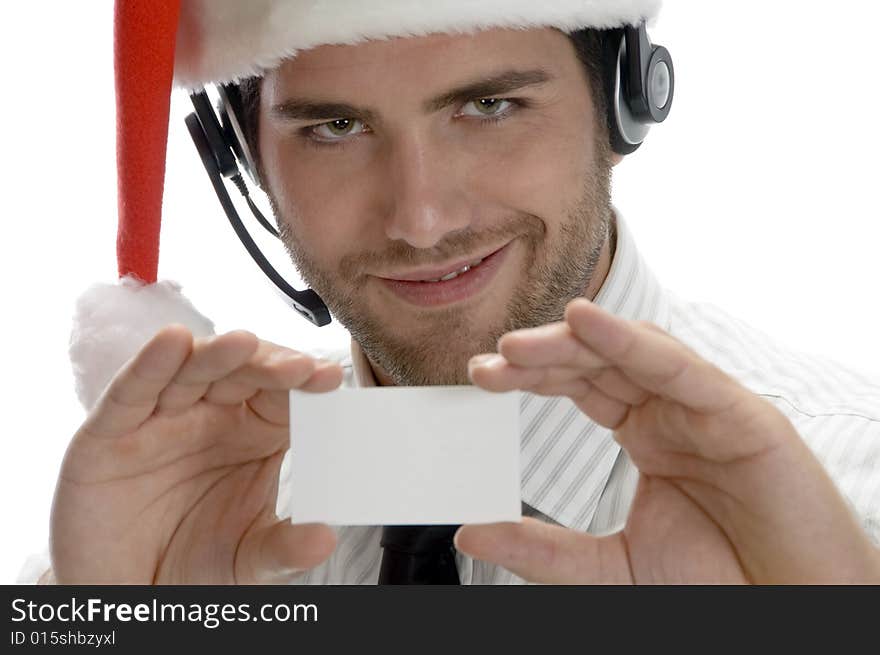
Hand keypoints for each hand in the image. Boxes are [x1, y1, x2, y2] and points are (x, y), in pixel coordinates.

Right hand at [50, 326, 341, 583]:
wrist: (130, 592)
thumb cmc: (195, 562)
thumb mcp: (249, 561)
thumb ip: (285, 548)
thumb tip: (325, 539)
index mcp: (255, 433)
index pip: (284, 394)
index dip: (306, 382)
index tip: (331, 379)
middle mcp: (211, 415)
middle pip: (242, 372)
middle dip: (270, 365)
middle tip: (301, 367)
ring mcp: (161, 418)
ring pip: (190, 371)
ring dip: (217, 354)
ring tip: (245, 343)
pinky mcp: (110, 431)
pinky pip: (132, 391)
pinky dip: (150, 364)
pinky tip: (173, 341)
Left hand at [459, 299, 879, 582]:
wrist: (790, 610)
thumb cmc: (717, 583)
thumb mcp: (611, 567)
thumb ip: (543, 550)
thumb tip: (469, 533)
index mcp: (644, 431)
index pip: (578, 384)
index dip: (529, 375)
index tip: (480, 376)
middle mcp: (670, 410)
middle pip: (597, 361)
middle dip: (540, 356)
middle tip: (486, 363)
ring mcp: (704, 407)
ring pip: (633, 353)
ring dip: (574, 341)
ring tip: (517, 346)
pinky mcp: (742, 415)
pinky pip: (682, 368)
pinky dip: (633, 343)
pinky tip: (586, 322)